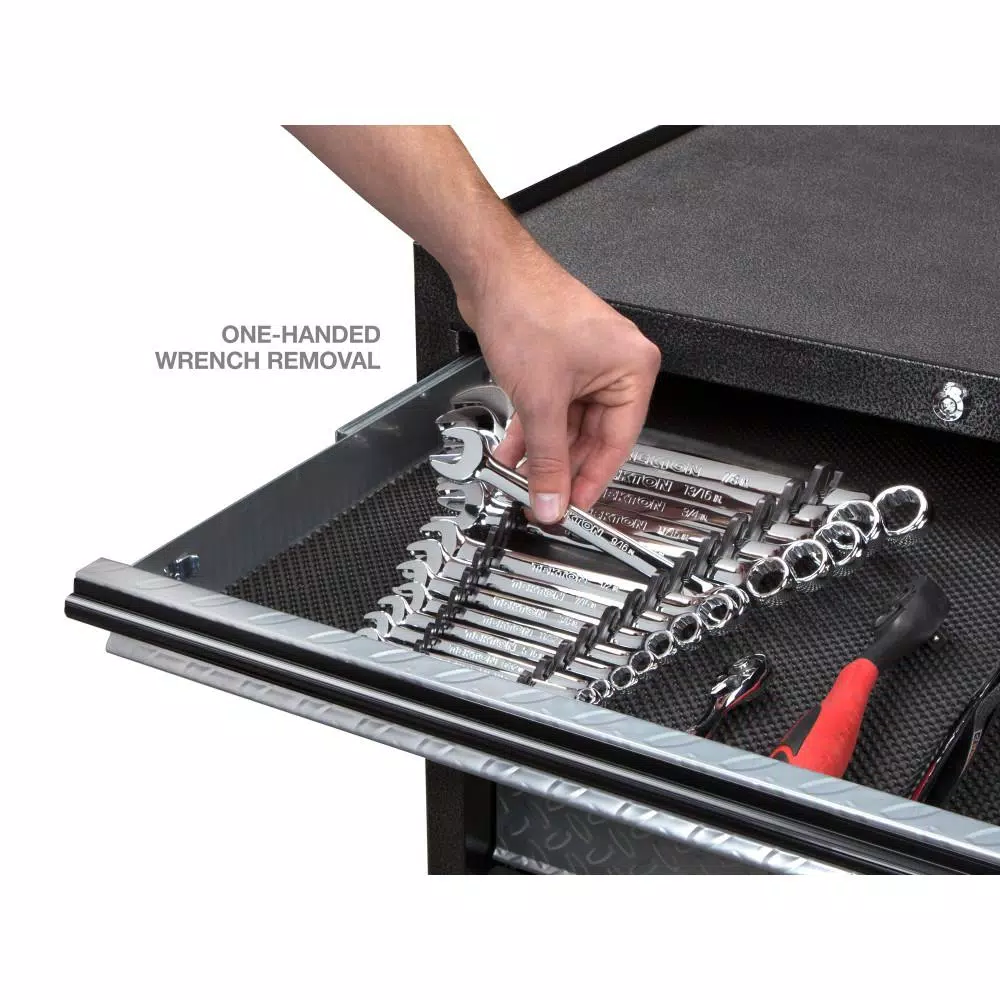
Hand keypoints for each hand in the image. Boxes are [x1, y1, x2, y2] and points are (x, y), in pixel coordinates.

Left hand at [455, 242, 660, 523]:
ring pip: (567, 424)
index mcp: (632, 369)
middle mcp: (615, 365)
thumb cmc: (528, 309)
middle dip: (562, 467)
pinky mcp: (558, 361)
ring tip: (522, 479)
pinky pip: (551, 407)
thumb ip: (547, 459)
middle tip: (543, 497)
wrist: (490, 273)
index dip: (593, 479)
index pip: (618, 442)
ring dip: (542, 452)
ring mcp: (585, 363)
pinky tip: (513, 451)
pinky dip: (532, 429)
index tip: (574, 505)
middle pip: (591, 436)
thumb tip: (553, 497)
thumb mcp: (540, 401)